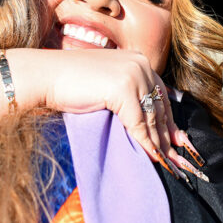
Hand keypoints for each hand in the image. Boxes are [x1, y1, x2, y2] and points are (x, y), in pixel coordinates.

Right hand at [19, 49, 202, 178]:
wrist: (45, 76)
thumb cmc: (69, 82)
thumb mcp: (106, 84)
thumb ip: (126, 94)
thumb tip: (143, 120)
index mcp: (138, 60)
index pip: (160, 95)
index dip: (168, 120)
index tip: (176, 141)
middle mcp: (141, 64)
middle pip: (159, 107)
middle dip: (168, 135)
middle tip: (177, 158)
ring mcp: (133, 75)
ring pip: (151, 117)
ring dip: (159, 143)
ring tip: (166, 163)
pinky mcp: (124, 90)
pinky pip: (138, 124)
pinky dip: (145, 143)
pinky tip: (151, 157)